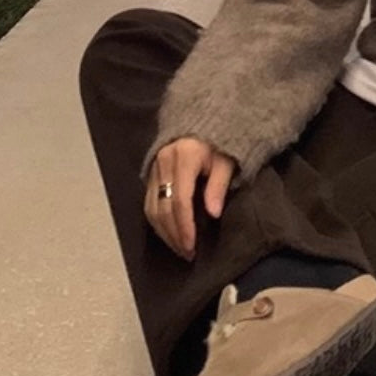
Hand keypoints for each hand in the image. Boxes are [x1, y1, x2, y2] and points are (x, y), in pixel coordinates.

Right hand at [145, 137, 235, 260]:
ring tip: (179, 248)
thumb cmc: (218, 143)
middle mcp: (164, 162)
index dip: (185, 226)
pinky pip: (148, 203)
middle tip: (187, 253)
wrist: (203, 122)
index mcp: (184, 157)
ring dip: (164, 232)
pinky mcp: (150, 173)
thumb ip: (219, 186)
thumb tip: (213, 214)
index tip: (191, 245)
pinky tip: (168, 233)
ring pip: (151, 208)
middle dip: (174, 234)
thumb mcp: (226, 160)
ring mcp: (154, 168)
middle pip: (163, 208)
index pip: (180, 200)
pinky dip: (157, 222)